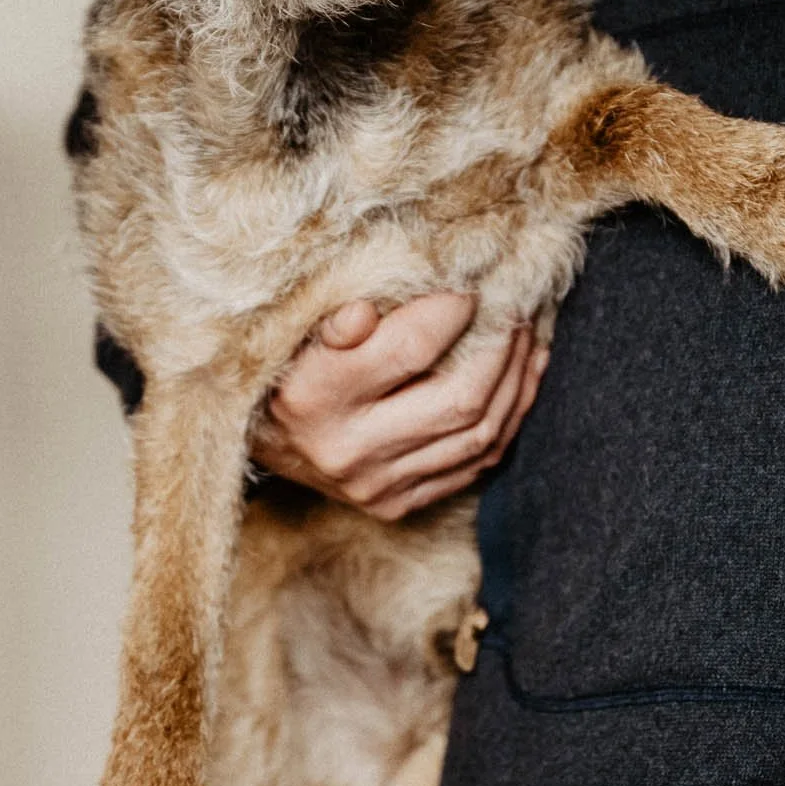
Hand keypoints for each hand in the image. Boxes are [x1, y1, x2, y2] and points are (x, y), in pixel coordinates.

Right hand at [251, 294, 548, 521]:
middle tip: (517, 304)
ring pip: (480, 435)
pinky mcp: (397, 504)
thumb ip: (332, 316)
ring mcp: (376, 486)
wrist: (257, 438)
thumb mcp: (293, 327)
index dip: (456, 309)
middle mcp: (346, 451)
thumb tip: (364, 312)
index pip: (411, 348)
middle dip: (503, 345)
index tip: (472, 281)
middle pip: (461, 399)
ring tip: (527, 333)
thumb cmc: (280, 363)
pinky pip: (476, 463)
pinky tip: (521, 376)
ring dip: (517, 378)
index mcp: (313, 397)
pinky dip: (509, 416)